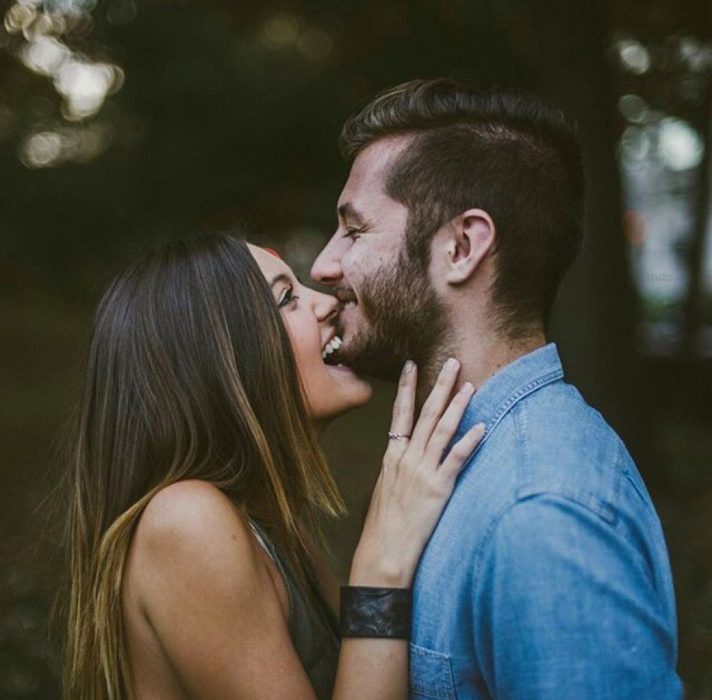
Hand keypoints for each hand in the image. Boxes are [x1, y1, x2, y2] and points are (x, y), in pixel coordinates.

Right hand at [350, 358, 484, 586]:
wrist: (382, 554)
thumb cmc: (382, 526)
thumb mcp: (385, 490)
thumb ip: (397, 470)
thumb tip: (404, 459)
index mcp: (392, 457)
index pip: (399, 414)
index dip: (406, 388)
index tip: (411, 365)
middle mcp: (406, 458)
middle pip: (424, 414)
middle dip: (439, 386)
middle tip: (452, 362)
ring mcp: (421, 472)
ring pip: (441, 430)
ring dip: (457, 406)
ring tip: (470, 385)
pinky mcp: (437, 489)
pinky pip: (456, 459)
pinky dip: (469, 441)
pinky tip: (482, 427)